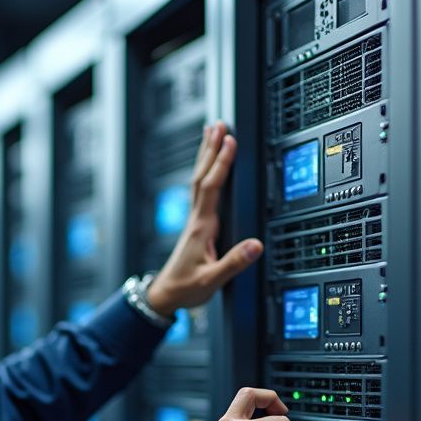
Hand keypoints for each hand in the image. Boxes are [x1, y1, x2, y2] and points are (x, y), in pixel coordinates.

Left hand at [146, 121, 262, 316]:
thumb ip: (234, 263)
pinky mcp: (196, 226)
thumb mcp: (212, 281)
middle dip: (211, 149)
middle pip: (203, 176)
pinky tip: (208, 166)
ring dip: (206, 155)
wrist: (165, 296)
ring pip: (199, 180)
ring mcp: (195, 221)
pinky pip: (200, 191)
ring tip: (212, 133)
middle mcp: (196, 219)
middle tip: (219, 124)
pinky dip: (206, 172)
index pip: (212, 187)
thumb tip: (255, 245)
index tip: (230, 141)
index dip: (221, 163)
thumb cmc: (185, 289)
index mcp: (202, 228)